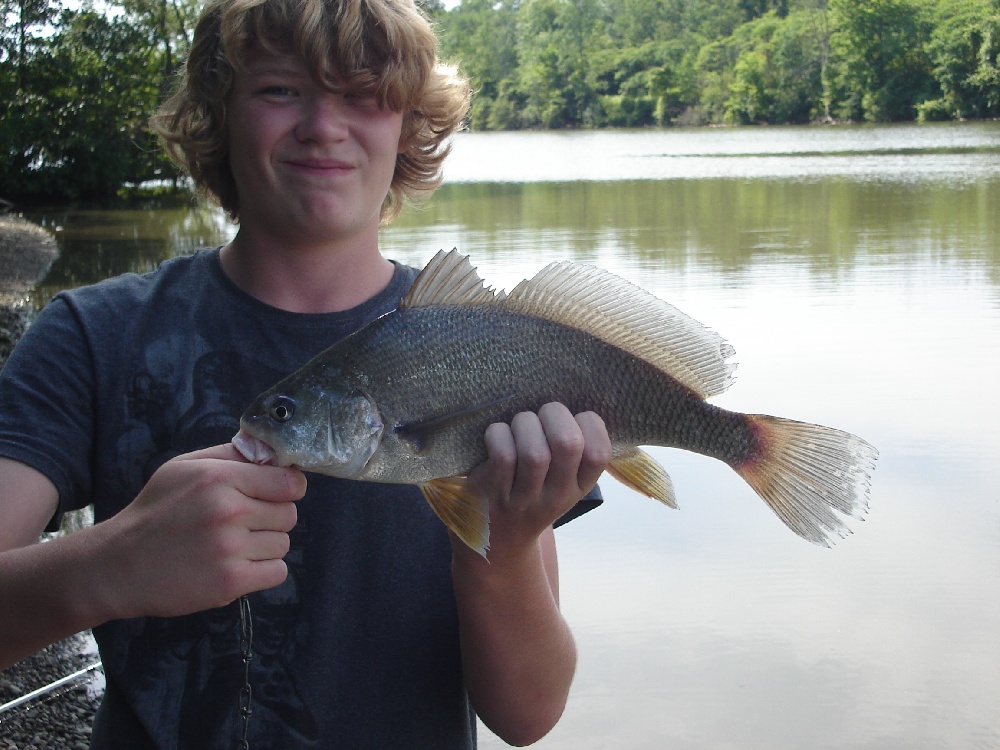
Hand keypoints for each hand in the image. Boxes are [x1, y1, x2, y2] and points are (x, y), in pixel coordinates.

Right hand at [94, 443, 305, 619]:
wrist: (117, 565)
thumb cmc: (155, 512)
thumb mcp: (183, 467)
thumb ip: (230, 455)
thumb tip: (272, 451)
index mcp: (219, 478)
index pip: (289, 482)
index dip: (287, 488)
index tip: (275, 495)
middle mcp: (227, 511)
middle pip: (289, 514)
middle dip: (272, 518)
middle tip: (244, 524)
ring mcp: (229, 549)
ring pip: (283, 544)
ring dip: (265, 546)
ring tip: (232, 546)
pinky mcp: (229, 583)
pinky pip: (277, 573)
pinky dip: (262, 572)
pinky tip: (235, 566)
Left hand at [464, 402, 610, 564]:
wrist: (497, 541)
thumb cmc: (532, 494)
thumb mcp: (563, 480)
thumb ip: (574, 450)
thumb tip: (576, 397)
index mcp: (579, 486)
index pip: (599, 452)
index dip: (588, 423)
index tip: (573, 418)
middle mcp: (556, 496)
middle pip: (568, 444)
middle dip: (554, 414)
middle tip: (542, 414)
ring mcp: (524, 498)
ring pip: (534, 451)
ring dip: (524, 423)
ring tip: (519, 424)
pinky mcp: (493, 493)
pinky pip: (502, 455)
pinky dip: (499, 434)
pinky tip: (497, 435)